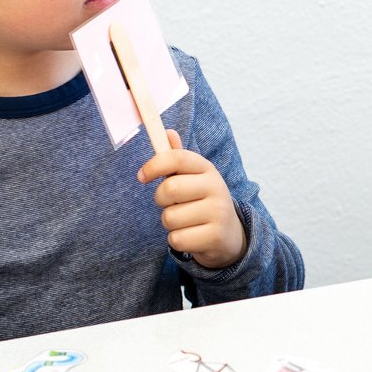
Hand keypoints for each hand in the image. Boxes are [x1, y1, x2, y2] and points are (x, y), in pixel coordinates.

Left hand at [138, 128, 246, 269]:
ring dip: (170, 222)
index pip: (177, 158)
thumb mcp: (194, 178)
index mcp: (207, 169)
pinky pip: (177, 239)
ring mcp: (218, 212)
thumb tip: (167, 132)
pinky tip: (190, 236)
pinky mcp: (215, 236)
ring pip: (170, 217)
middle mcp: (216, 187)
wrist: (230, 234)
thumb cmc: (202, 201)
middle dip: (160, 200)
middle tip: (169, 204)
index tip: (142, 176)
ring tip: (185, 221)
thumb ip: (177, 158)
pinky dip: (177, 239)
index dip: (154, 165)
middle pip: (169, 189)